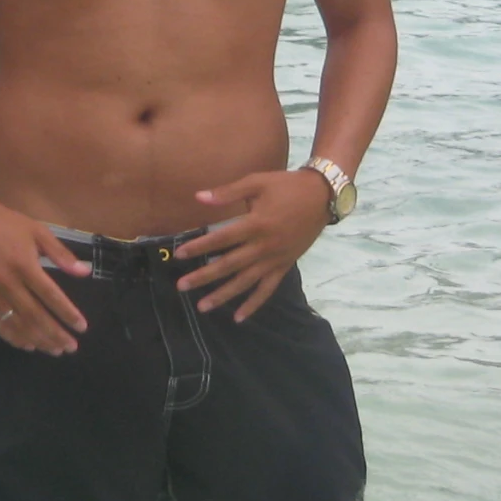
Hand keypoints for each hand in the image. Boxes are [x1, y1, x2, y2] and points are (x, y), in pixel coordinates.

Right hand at [0, 197, 90, 355]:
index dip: (67, 314)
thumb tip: (85, 272)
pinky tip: (28, 345)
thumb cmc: (6, 224)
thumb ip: (61, 254)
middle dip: (55, 334)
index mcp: (24, 265)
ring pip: (17, 324)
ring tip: (55, 350)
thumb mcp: (38, 231)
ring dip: (38, 340)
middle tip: (71, 347)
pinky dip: (13, 338)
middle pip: (35, 316)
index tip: (82, 327)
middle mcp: (8, 283)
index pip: (50, 296)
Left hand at [172, 169, 328, 321]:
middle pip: (229, 265)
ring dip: (224, 295)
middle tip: (182, 286)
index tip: (179, 255)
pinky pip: (267, 289)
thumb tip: (199, 197)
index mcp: (256, 224)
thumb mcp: (257, 182)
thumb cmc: (286, 186)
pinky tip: (239, 317)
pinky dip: (254, 304)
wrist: (321, 196)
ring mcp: (275, 259)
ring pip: (246, 282)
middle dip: (204, 276)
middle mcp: (264, 246)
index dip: (199, 247)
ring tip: (203, 306)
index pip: (221, 239)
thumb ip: (228, 192)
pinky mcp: (284, 266)